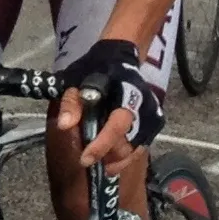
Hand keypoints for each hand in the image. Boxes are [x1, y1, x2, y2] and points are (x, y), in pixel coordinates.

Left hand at [55, 38, 163, 177]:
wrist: (119, 60)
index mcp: (127, 95)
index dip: (101, 145)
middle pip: (126, 145)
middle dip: (105, 154)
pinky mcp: (153, 126)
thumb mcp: (77, 80)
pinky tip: (109, 157)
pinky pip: (138, 150)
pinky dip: (123, 158)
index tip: (84, 159)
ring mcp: (152, 119)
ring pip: (133, 152)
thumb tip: (65, 126)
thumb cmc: (96, 71)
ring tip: (97, 156)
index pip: (117, 126)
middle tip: (87, 154)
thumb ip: (71, 103)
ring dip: (114, 160)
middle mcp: (145, 109)